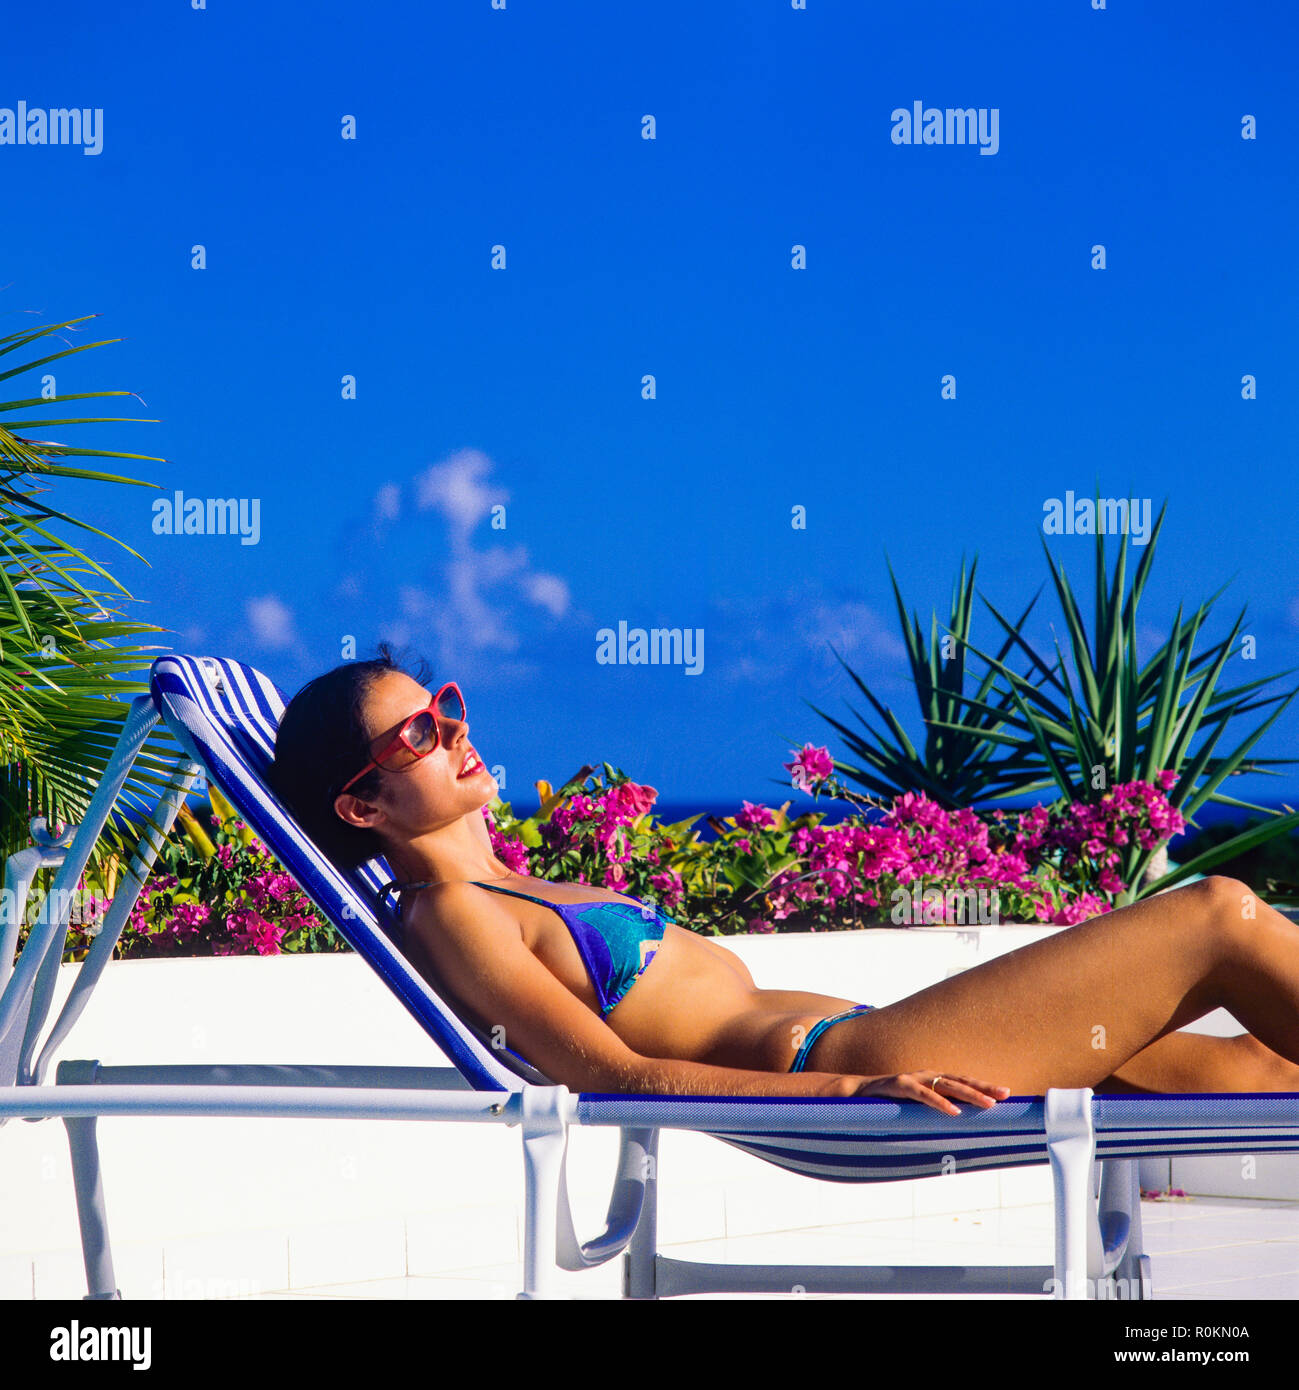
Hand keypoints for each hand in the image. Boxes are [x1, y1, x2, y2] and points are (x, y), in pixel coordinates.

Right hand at [850, 1071, 1010, 1115]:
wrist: (855, 1094)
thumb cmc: (888, 1103)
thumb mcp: (916, 1106)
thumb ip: (933, 1112)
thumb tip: (958, 1127)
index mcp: (932, 1080)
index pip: (963, 1082)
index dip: (983, 1086)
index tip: (1008, 1093)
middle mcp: (926, 1076)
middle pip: (961, 1080)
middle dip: (984, 1087)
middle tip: (1006, 1095)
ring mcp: (913, 1078)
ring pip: (947, 1084)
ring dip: (970, 1094)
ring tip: (989, 1104)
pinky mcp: (899, 1085)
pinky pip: (923, 1095)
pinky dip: (940, 1103)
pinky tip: (954, 1112)